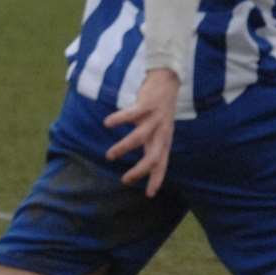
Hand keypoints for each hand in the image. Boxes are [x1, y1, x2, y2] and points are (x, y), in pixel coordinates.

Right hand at [102, 68, 179, 196]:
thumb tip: (141, 157)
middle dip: (140, 171)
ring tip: (109, 155)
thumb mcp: (159, 127)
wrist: (168, 80)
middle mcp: (161, 131)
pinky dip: (119, 119)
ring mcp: (154, 118)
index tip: (150, 194)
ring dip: (124, 148)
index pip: (162, 163)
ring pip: (139, 138)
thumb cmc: (159, 107)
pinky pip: (131, 114)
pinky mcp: (147, 105)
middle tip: (125, 180)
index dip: (157, 179)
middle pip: (154, 156)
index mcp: (164, 138)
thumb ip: (151, 141)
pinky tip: (107, 123)